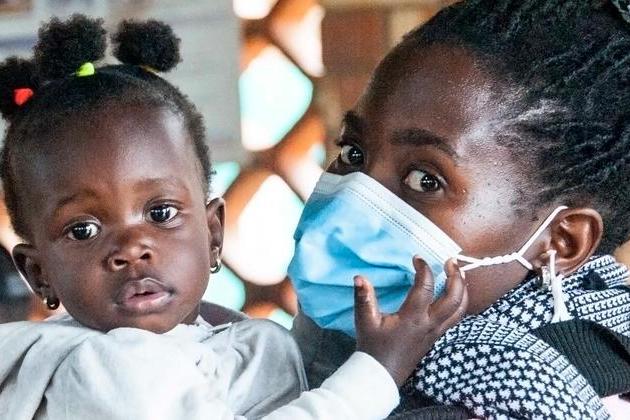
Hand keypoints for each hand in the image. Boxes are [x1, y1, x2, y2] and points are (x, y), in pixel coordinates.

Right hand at [354, 257, 467, 386]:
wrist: (380, 375)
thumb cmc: (372, 347)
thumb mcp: (364, 321)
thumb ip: (363, 298)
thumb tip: (359, 277)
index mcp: (412, 318)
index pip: (425, 287)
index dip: (424, 269)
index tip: (417, 258)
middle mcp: (429, 324)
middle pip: (454, 298)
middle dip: (455, 277)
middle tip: (451, 261)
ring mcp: (435, 332)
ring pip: (460, 309)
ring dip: (462, 289)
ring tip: (458, 274)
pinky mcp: (436, 337)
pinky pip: (456, 318)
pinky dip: (460, 303)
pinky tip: (455, 295)